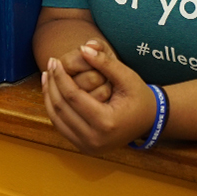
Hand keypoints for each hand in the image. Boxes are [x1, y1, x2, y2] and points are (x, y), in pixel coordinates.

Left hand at [42, 42, 156, 154]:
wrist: (149, 120)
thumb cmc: (139, 96)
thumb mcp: (127, 76)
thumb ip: (105, 62)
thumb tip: (82, 48)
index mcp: (106, 123)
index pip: (73, 96)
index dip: (60, 76)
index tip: (54, 60)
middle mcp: (95, 139)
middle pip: (61, 108)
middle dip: (52, 84)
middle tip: (49, 64)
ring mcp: (88, 146)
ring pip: (56, 119)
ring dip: (49, 95)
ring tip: (47, 75)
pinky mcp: (84, 147)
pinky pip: (61, 126)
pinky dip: (54, 108)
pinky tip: (53, 90)